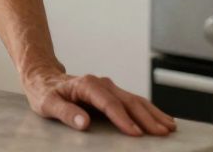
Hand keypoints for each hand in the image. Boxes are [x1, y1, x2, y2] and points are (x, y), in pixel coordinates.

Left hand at [21, 65, 176, 136]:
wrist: (42, 77)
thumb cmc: (44, 92)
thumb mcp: (47, 103)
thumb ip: (65, 112)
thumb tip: (84, 122)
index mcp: (87, 85)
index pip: (109, 104)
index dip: (123, 119)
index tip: (136, 134)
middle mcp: (101, 83)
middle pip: (128, 101)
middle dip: (146, 118)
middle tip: (162, 133)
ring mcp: (109, 87)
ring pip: (135, 100)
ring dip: (153, 113)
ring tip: (169, 127)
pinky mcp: (112, 92)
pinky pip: (134, 101)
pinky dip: (149, 110)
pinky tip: (161, 118)